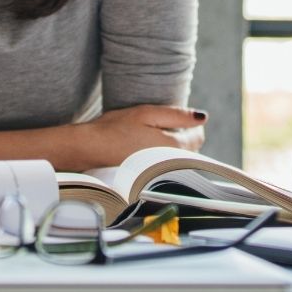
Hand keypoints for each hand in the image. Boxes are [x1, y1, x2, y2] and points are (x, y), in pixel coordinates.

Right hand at [79, 104, 208, 166]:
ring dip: (171, 148)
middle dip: (182, 136)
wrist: (88, 149)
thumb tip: (203, 117)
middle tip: (161, 125)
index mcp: (172, 146)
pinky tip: (143, 148)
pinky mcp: (147, 178)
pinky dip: (160, 157)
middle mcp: (169, 164)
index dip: (191, 125)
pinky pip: (164, 166)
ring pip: (176, 158)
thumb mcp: (147, 113)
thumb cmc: (115, 128)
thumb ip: (177, 115)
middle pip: (189, 150)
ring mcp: (158, 173)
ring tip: (150, 136)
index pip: (197, 137)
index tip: (176, 118)